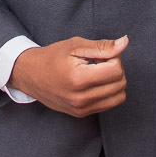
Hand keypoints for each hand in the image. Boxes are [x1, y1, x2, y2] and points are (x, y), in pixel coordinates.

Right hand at [9, 36, 127, 115]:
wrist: (30, 75)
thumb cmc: (53, 57)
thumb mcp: (75, 45)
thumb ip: (102, 46)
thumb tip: (124, 43)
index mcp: (78, 79)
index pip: (116, 70)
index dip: (113, 58)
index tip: (99, 54)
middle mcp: (81, 98)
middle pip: (120, 83)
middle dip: (114, 69)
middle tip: (97, 62)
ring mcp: (82, 109)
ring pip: (119, 96)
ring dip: (113, 82)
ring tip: (96, 73)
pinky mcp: (82, 114)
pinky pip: (110, 103)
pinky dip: (108, 91)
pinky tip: (93, 82)